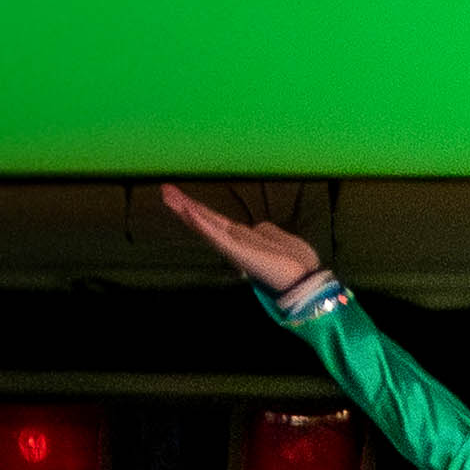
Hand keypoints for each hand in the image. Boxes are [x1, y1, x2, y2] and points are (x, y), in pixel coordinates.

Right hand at [158, 184, 326, 298]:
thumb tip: (258, 226)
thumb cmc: (295, 260)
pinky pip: (218, 237)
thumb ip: (264, 232)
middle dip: (185, 205)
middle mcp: (235, 241)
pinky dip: (203, 225)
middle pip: (205, 219)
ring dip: (187, 210)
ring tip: (168, 197)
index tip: (180, 195)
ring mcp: (235, 247)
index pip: (215, 219)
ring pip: (207, 225)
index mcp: (243, 237)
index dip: (198, 207)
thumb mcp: (277, 237)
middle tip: (164, 190)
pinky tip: (189, 213)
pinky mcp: (239, 254)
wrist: (305, 279)